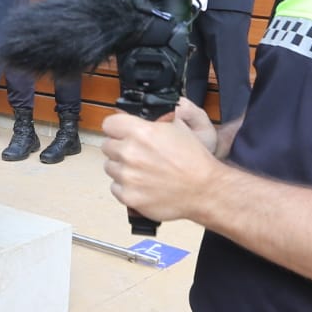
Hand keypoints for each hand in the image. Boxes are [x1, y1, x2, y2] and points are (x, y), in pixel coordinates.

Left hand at [101, 101, 223, 224]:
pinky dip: (126, 187)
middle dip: (120, 149)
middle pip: (107, 146)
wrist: (204, 189)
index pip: (109, 124)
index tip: (123, 134)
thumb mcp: (177, 126)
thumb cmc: (193, 159)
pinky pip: (115, 187)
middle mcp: (130, 153)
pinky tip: (142, 185)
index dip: (117, 129)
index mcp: (140, 132)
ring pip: (110, 167)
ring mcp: (127, 176)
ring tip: (143, 171)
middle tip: (138, 154)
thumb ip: (152, 120)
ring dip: (122, 168)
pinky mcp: (129, 196)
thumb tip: (132, 115)